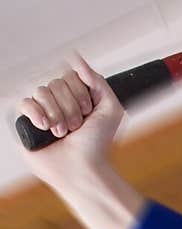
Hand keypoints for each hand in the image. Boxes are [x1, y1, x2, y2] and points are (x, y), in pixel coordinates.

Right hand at [18, 54, 124, 191]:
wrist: (84, 169)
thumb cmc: (98, 145)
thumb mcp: (111, 108)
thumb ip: (98, 80)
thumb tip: (77, 59)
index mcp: (76, 97)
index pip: (70, 75)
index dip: (80, 94)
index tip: (89, 112)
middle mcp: (58, 102)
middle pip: (56, 83)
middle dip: (70, 107)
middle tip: (76, 126)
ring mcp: (42, 111)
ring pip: (41, 91)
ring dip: (57, 114)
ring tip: (63, 132)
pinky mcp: (27, 123)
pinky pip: (24, 103)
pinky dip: (37, 114)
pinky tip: (46, 128)